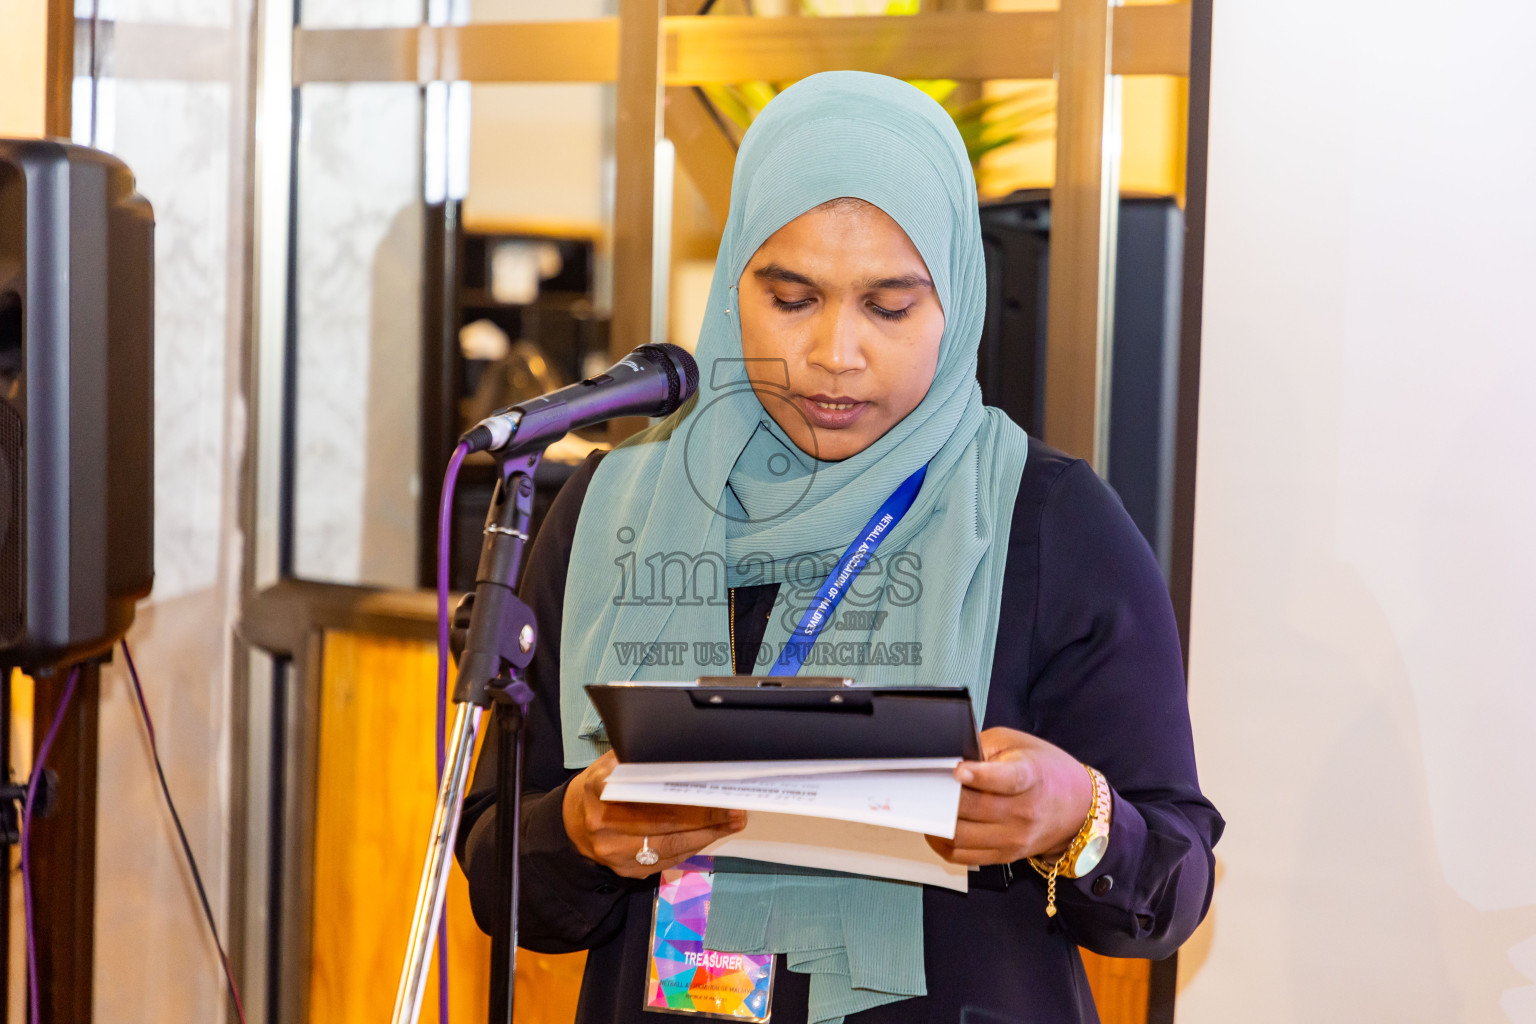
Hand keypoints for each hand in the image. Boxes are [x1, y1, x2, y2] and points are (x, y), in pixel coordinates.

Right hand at [562, 751, 746, 877]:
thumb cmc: (603, 786)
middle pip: (665, 823)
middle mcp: (604, 823)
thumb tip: (688, 754)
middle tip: (735, 809)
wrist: (574, 821)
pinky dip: (692, 847)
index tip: (713, 790)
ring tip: (732, 822)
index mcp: (600, 788)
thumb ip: (641, 760)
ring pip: (670, 846)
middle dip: (706, 817)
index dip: (685, 795)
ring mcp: (614, 852)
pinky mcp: (626, 870)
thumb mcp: (613, 763)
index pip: (649, 794)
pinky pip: (667, 860)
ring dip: (706, 835)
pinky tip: (710, 834)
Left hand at [926, 727, 1093, 866]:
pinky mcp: (1004, 855)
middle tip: (925, 784)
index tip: (958, 771)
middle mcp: (1023, 812)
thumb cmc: (1044, 771)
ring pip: (961, 836)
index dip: (980, 776)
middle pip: (972, 809)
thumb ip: (982, 748)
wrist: (1077, 807)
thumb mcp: (1017, 744)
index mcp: (1030, 778)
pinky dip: (942, 843)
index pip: (1006, 780)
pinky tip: (935, 827)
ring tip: (926, 805)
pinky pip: (962, 856)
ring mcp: (1013, 838)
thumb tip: (947, 756)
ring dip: (936, 820)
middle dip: (942, 796)